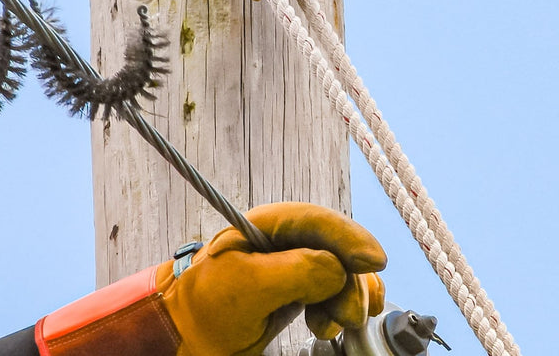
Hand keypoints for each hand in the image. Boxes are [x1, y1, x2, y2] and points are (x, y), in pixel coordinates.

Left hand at [156, 203, 386, 354]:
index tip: (374, 261)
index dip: (348, 237)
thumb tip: (338, 270)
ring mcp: (292, 269)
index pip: (316, 221)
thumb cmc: (204, 307)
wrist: (187, 339)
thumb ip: (295, 271)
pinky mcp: (297, 294)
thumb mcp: (247, 285)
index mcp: (265, 226)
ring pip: (341, 274)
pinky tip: (339, 323)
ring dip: (347, 299)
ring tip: (330, 325)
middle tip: (349, 313)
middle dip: (350, 280)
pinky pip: (334, 293)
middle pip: (337, 249)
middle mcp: (283, 243)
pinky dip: (344, 307)